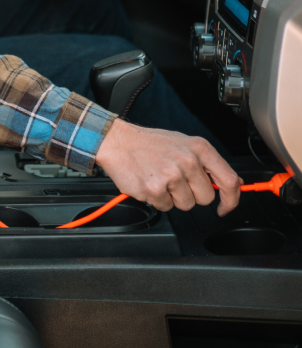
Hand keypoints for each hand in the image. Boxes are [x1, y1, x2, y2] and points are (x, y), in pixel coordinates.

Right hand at [95, 118, 242, 215]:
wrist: (116, 141)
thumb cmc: (149, 143)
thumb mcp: (183, 144)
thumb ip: (206, 163)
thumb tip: (229, 183)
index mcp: (199, 148)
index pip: (229, 181)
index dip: (231, 199)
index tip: (225, 207)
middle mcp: (188, 161)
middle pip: (206, 198)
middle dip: (192, 195)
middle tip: (175, 180)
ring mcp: (172, 176)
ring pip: (186, 205)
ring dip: (173, 197)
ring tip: (160, 179)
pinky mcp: (155, 189)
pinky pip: (166, 207)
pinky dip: (157, 199)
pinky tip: (149, 182)